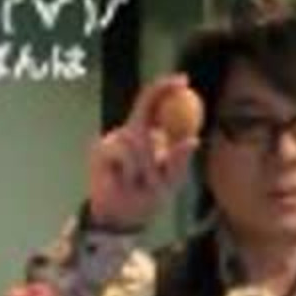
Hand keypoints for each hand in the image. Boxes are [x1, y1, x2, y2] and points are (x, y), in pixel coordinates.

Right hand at [88, 74, 199, 230]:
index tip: (183, 79)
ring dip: (146, 162)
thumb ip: (179, 160)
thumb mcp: (170, 180)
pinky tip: (126, 180)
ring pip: (136, 135)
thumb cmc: (147, 196)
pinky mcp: (100, 148)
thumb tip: (194, 139)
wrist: (120, 215)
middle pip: (143, 106)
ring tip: (142, 181)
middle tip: (173, 121)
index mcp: (150, 133)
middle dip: (159, 103)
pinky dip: (130, 168)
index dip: (167, 86)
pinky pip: (121, 151)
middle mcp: (131, 130)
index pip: (156, 102)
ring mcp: (115, 138)